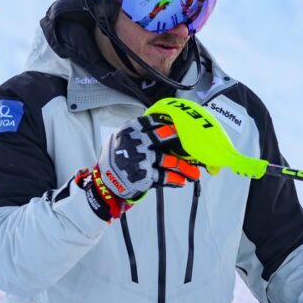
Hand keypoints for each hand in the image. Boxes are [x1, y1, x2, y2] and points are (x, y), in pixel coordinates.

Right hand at [79, 116, 200, 220]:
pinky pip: (164, 177)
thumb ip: (142, 132)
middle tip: (193, 140)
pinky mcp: (144, 176)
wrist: (106, 180)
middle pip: (162, 137)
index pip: (152, 122)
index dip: (168, 122)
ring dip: (185, 167)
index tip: (181, 124)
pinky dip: (175, 179)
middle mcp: (136, 143)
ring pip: (168, 160)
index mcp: (131, 130)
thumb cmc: (120, 156)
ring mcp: (141, 160)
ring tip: (195, 173)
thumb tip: (170, 128)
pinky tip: (183, 181)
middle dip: (179, 137)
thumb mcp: (124, 138)